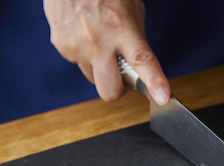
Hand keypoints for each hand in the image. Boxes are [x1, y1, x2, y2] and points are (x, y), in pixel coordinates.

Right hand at [43, 0, 169, 103]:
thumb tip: (140, 67)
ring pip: (93, 78)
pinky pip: (79, 64)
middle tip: (122, 75)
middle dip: (118, 89)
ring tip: (101, 43)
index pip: (142, 62)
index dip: (154, 82)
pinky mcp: (61, 46)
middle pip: (109, 91)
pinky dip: (85, 55)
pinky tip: (85, 35)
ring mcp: (76, 46)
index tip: (162, 97)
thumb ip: (137, 41)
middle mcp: (97, 41)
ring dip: (100, 69)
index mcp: (121, 28)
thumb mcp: (132, 10)